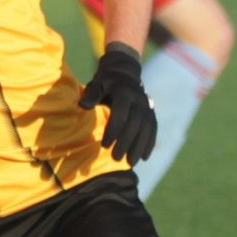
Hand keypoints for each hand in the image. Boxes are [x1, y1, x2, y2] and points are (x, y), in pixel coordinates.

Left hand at [77, 41, 156, 164]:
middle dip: (126, 143)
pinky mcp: (152, 112)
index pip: (121, 114)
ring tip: (130, 163)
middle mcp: (139, 98)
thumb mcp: (96, 85)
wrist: (123, 72)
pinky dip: (149, 143)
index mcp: (124, 92)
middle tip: (116, 159)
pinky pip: (153, 129)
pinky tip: (144, 158)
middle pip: (135, 124)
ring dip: (139, 147)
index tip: (104, 146)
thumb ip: (91, 95)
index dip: (113, 131)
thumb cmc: (104, 83)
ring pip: (146, 128)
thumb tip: (83, 105)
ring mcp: (147, 105)